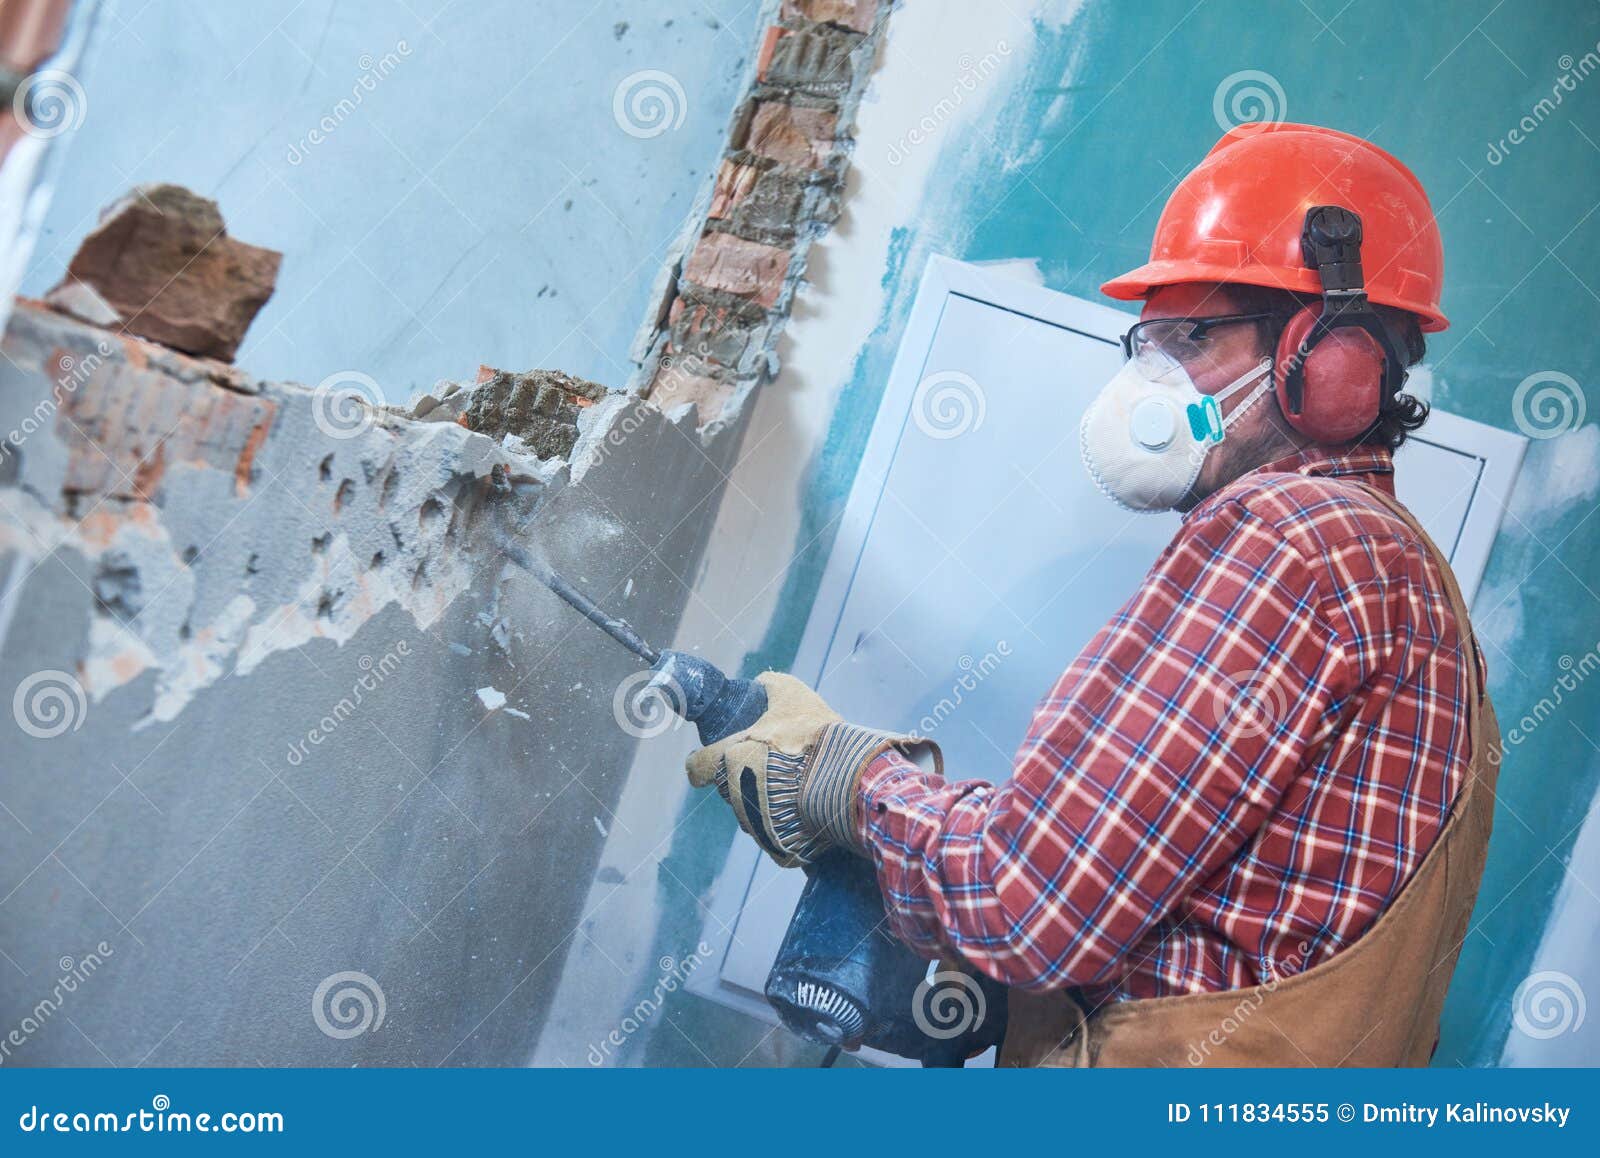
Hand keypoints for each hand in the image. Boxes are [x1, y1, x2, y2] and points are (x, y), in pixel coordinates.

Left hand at [685, 673, 939, 866]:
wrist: (849, 779)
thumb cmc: (814, 735)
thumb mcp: (793, 695)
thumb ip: (771, 685)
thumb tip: (762, 682)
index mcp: (731, 759)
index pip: (697, 768)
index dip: (702, 762)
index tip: (715, 758)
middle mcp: (736, 794)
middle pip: (728, 789)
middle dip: (743, 778)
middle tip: (771, 764)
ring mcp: (755, 824)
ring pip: (749, 811)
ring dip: (764, 799)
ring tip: (795, 784)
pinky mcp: (777, 846)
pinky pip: (772, 833)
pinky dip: (784, 821)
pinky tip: (806, 806)